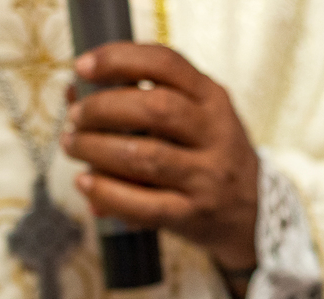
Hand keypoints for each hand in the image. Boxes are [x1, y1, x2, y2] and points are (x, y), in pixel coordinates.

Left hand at [62, 43, 259, 272]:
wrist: (251, 210)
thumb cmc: (205, 155)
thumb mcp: (192, 118)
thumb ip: (141, 101)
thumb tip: (73, 94)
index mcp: (212, 97)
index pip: (166, 64)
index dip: (120, 60)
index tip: (83, 66)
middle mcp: (215, 133)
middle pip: (155, 109)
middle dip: (103, 109)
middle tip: (75, 118)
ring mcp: (206, 176)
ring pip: (144, 157)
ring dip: (96, 149)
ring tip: (72, 145)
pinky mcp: (192, 214)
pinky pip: (143, 205)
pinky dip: (106, 192)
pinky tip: (84, 182)